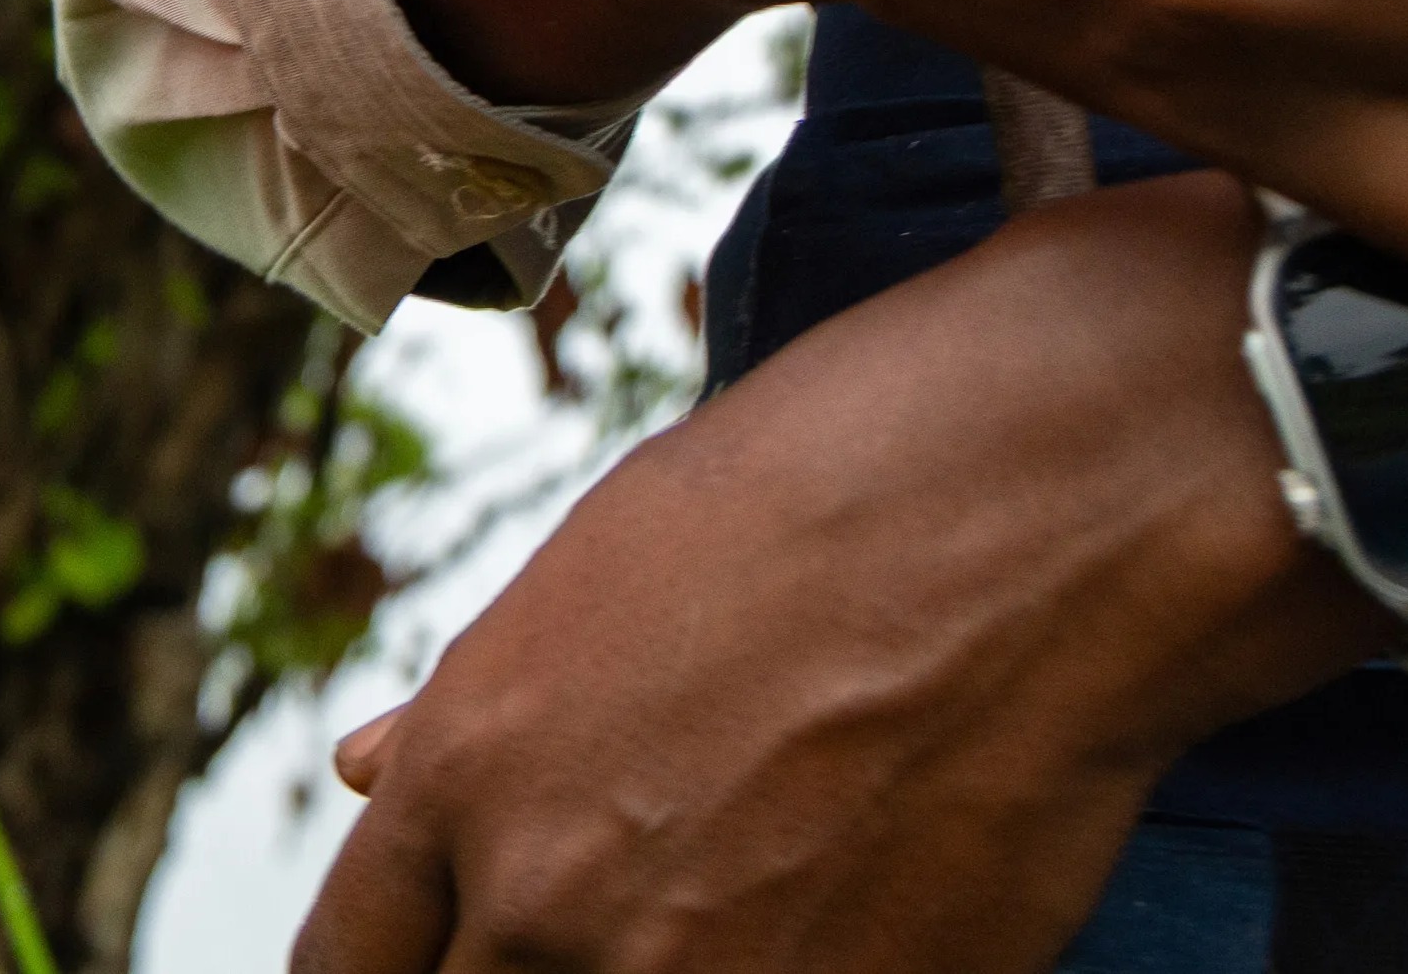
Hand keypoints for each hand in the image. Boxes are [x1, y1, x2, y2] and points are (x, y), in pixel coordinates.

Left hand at [294, 92, 1407, 973]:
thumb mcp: (599, 566)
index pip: (350, 959)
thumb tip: (368, 768)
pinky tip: (854, 914)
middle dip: (519, 969)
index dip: (402, 962)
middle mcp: (551, 906)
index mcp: (465, 778)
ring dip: (673, 966)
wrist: (1057, 495)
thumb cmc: (827, 483)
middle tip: (621, 910)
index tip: (441, 951)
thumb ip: (481, 708)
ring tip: (749, 888)